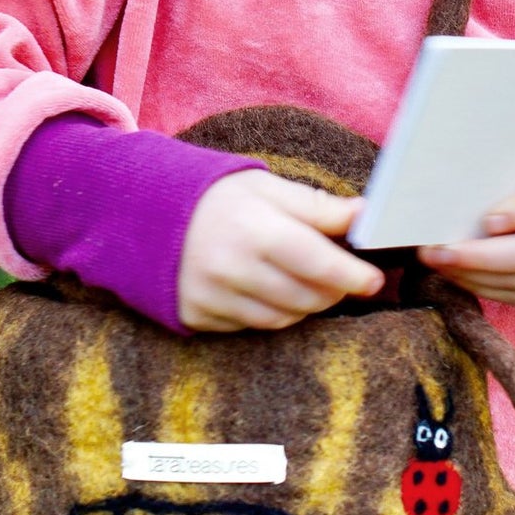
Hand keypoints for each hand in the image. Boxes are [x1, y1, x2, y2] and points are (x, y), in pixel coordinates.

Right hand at [179, 170, 383, 331]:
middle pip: (304, 298)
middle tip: (340, 279)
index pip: (317, 263)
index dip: (351, 276)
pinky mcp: (195, 315)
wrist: (142, 212)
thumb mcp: (264, 187)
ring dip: (304, 306)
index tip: (373, 280)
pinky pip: (249, 327)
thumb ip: (315, 206)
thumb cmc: (213, 196)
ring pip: (281, 319)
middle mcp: (231, 268)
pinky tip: (267, 290)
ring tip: (306, 284)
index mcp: (253, 229)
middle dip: (332, 292)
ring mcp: (210, 296)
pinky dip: (268, 313)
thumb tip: (364, 214)